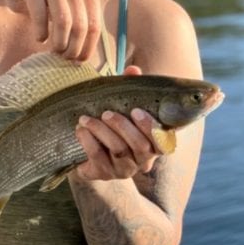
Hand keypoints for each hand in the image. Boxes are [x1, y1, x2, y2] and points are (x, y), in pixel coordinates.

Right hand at [0, 0, 101, 60]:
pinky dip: (41, 31)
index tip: (79, 61)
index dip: (88, 47)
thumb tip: (88, 52)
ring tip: (53, 51)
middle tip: (64, 58)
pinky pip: (40, 13)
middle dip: (73, 48)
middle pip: (80, 25)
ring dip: (59, 42)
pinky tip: (39, 38)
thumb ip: (80, 16)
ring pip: (63, 20)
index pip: (94, 23)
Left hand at [73, 65, 165, 179]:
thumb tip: (133, 70)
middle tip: (106, 113)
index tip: (135, 111)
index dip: (151, 127)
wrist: (86, 148)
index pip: (162, 142)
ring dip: (101, 132)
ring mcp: (123, 170)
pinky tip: (80, 129)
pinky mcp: (104, 174)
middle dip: (123, 127)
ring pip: (118, 152)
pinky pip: (98, 158)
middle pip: (140, 146)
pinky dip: (88, 141)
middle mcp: (142, 160)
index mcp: (153, 143)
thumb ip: (131, 88)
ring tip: (85, 118)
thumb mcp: (122, 105)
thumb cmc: (111, 123)